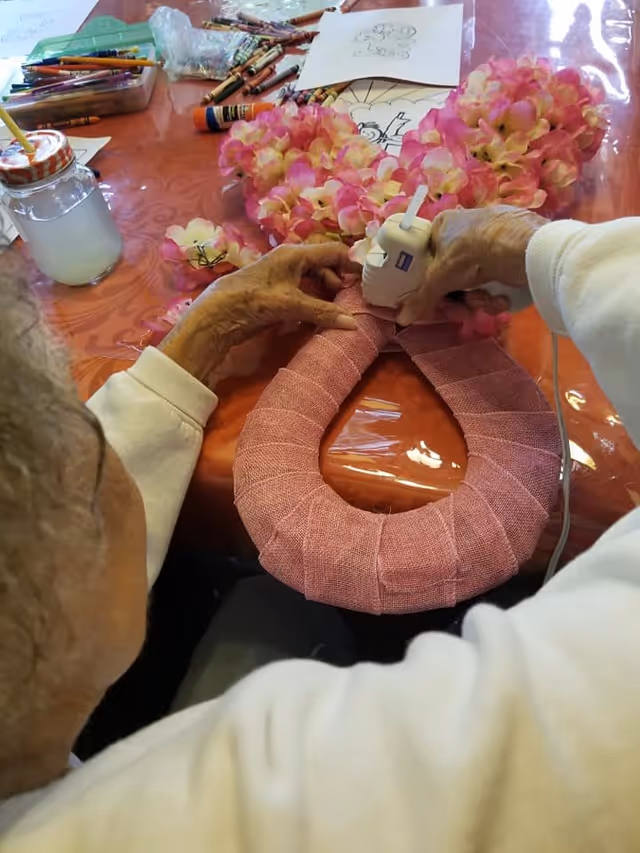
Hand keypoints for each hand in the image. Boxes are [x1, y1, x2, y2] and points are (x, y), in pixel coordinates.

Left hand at [159, 243, 358, 383]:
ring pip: (314, 281)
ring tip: (340, 311)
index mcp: (295, 254)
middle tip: (355, 300)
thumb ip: (322, 312)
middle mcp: (291, 261)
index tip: (370, 278)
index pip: (333, 251)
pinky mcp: (277, 293)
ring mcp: (283, 277)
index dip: (352, 263)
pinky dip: (314, 302)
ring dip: (327, 295)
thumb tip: (353, 324)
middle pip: (324, 266)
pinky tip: (319, 317)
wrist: (218, 314)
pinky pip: (303, 293)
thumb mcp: (291, 305)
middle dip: (340, 282)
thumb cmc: (254, 300)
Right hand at [397, 205, 547, 325]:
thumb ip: (421, 298)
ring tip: (486, 303)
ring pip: (474, 283)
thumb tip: (402, 319)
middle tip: (463, 312)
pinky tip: (501, 300)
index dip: (429, 283)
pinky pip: (494, 281)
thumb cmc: (469, 253)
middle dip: (459, 298)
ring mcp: (488, 242)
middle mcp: (464, 231)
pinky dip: (496, 295)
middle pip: (452, 276)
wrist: (520, 247)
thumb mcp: (439, 277)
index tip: (434, 303)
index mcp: (442, 225)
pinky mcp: (509, 255)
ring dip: (478, 300)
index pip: (427, 258)